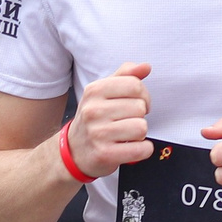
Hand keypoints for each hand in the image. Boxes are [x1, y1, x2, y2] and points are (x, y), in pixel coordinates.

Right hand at [66, 64, 153, 178]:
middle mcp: (93, 110)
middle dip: (139, 116)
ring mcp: (98, 133)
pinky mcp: (105, 154)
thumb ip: (125, 75)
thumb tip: (146, 67)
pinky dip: (143, 150)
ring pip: (142, 128)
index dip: (143, 96)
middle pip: (140, 107)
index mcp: (94, 90)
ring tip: (126, 135)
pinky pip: (142, 149)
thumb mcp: (103, 92)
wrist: (75, 150)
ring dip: (140, 134)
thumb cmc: (95, 118)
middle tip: (127, 122)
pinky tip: (131, 148)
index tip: (137, 104)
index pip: (135, 85)